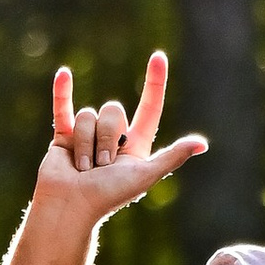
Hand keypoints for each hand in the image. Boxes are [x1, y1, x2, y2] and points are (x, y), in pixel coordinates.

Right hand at [34, 51, 205, 222]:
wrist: (70, 208)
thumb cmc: (108, 196)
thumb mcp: (145, 175)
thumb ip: (171, 157)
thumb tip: (202, 144)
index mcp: (135, 146)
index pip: (150, 108)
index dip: (155, 83)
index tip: (158, 57)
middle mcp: (113, 138)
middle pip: (113, 110)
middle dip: (106, 137)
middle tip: (102, 165)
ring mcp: (87, 135)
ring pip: (89, 115)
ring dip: (86, 144)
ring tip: (82, 169)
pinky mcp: (64, 136)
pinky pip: (63, 108)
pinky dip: (62, 92)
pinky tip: (64, 73)